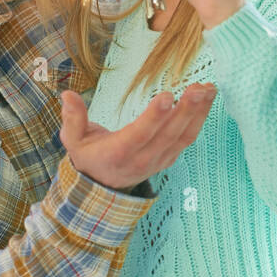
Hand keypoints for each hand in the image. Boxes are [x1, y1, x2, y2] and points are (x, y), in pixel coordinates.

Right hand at [58, 83, 214, 190]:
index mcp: (118, 154)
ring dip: (198, 113)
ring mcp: (159, 159)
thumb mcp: (74, 141)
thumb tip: (67, 94)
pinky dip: (199, 118)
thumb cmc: (89, 157)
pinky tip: (207, 98)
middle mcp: (142, 159)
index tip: (167, 96)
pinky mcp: (170, 156)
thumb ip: (72, 119)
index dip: (153, 117)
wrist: (103, 187)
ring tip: (208, 90)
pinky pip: (188, 138)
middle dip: (185, 111)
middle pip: (168, 135)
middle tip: (197, 89)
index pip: (139, 135)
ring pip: (183, 137)